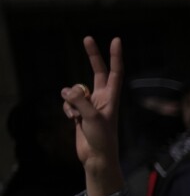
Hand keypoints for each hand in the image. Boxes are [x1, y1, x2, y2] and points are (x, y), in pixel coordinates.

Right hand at [60, 37, 122, 176]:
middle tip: (87, 38)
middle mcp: (102, 98)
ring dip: (71, 100)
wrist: (97, 157)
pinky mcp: (79, 112)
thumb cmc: (102, 139)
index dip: (115, 57)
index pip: (115, 72)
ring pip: (74, 91)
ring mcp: (90, 104)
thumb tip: (67, 90)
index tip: (116, 40)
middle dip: (92, 56)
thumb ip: (80, 101)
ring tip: (77, 116)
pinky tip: (72, 120)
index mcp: (111, 98)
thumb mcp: (92, 118)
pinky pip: (68, 102)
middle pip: (96, 71)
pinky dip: (67, 109)